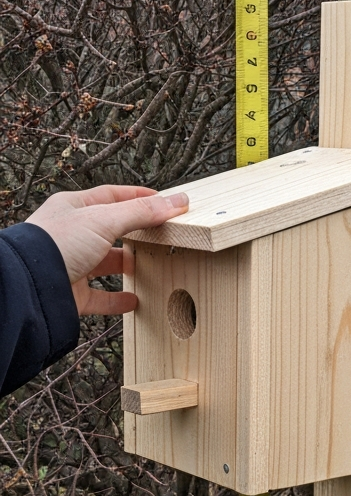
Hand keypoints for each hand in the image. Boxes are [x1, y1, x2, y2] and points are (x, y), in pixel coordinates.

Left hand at [27, 186, 188, 315]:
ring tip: (149, 265)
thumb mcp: (104, 219)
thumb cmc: (54, 243)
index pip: (111, 196)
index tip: (162, 200)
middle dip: (136, 232)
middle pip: (111, 230)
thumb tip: (177, 202)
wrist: (29, 285)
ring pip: (106, 263)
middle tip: (160, 233)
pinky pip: (100, 297)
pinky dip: (118, 299)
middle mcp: (71, 235)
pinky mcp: (72, 292)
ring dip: (127, 265)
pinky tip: (134, 300)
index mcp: (73, 208)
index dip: (138, 196)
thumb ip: (143, 211)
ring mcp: (71, 264)